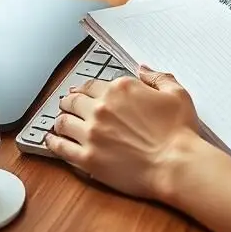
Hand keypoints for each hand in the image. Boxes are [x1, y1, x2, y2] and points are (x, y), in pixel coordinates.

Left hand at [45, 65, 200, 199]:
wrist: (176, 163)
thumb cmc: (179, 131)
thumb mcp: (176, 93)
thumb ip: (157, 77)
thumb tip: (143, 68)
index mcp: (120, 88)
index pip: (91, 85)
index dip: (84, 89)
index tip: (81, 93)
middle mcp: (101, 107)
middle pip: (73, 101)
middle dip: (68, 102)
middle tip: (67, 106)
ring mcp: (91, 133)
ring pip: (62, 121)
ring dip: (60, 120)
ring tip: (59, 123)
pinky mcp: (87, 157)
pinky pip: (60, 147)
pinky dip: (52, 142)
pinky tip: (51, 140)